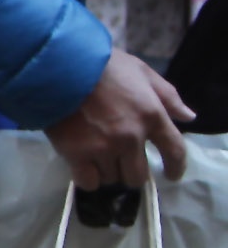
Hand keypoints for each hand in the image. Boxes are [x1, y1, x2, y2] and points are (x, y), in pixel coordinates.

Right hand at [47, 47, 194, 190]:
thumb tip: (187, 117)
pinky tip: (84, 167)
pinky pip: (88, 181)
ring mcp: (103, 147)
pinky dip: (88, 177)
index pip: (174, 151)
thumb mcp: (142, 71)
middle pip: (138, 175)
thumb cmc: (102, 65)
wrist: (59, 65)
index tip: (171, 174)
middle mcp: (131, 137)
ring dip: (107, 171)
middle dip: (131, 171)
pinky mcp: (76, 154)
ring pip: (112, 178)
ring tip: (98, 158)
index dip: (175, 167)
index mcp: (151, 116)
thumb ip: (167, 96)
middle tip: (121, 162)